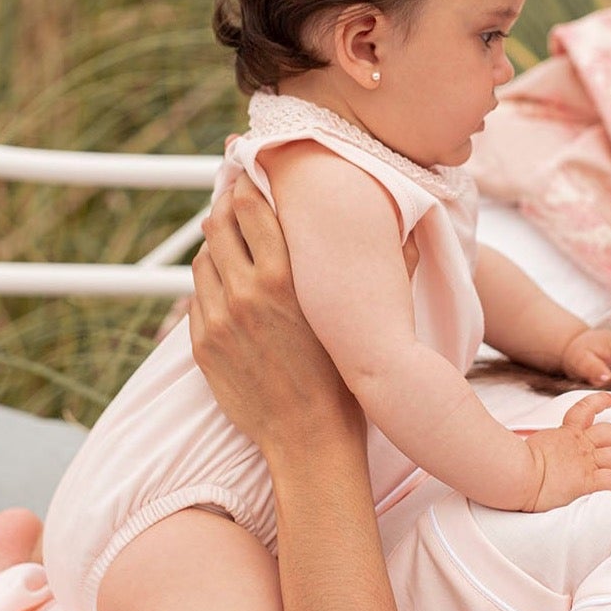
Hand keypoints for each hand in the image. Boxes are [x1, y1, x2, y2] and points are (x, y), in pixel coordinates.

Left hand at [189, 178, 362, 457]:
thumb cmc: (345, 378)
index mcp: (286, 277)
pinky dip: (209, 282)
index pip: (250, 206)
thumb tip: (413, 226)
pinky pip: (197, 296)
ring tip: (229, 239)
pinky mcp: (203, 343)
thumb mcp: (366, 317)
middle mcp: (246, 292)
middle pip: (217, 224)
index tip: (248, 171)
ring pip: (204, 258)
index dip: (245, 183)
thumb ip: (389, 267)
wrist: (310, 439)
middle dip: (224, 206)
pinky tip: (226, 283)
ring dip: (215, 244)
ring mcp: (219, 318)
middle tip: (233, 195)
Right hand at [521, 393, 610, 511]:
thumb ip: (550, 444)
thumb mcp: (536, 443)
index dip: (601, 401)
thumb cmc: (517, 462)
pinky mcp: (588, 483)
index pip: (587, 408)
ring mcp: (586, 463)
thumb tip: (546, 451)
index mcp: (567, 434)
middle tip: (608, 457)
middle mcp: (580, 445)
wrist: (517, 474)